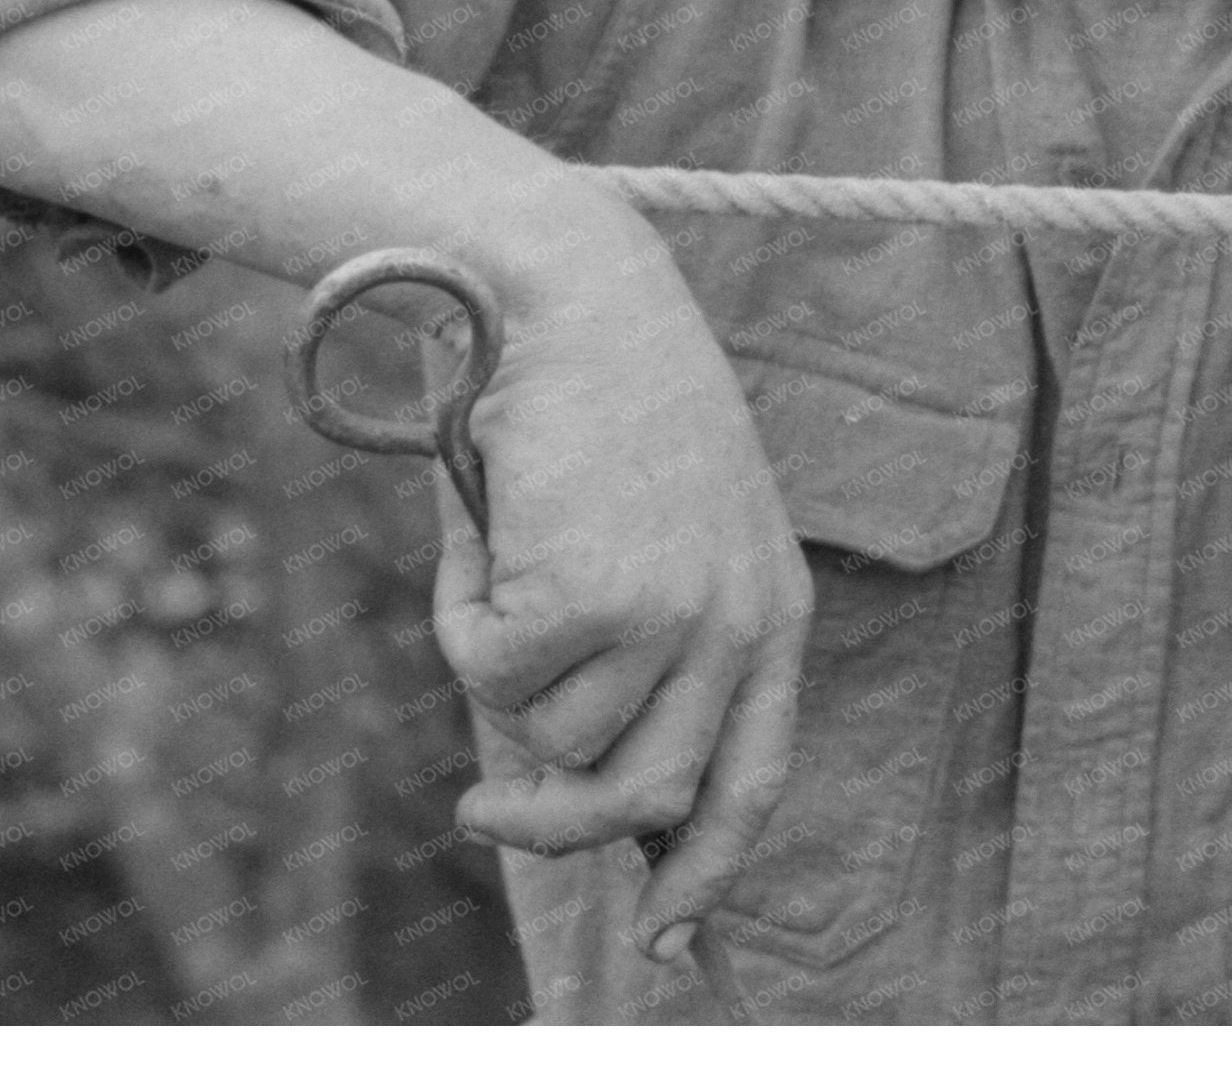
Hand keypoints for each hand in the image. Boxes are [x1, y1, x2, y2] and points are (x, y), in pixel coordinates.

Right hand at [432, 233, 812, 960]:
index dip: (705, 866)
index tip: (664, 936)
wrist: (570, 294)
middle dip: (549, 827)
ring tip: (510, 551)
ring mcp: (673, 613)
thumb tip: (562, 783)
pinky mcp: (595, 595)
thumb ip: (637, 653)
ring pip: (549, 733)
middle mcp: (738, 623)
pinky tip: (489, 522)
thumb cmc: (596, 411)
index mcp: (771, 611)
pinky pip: (491, 671)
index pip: (750, 778)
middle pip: (642, 796)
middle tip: (476, 813)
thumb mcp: (651, 534)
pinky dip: (460, 611)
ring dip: (498, 663)